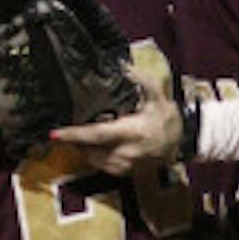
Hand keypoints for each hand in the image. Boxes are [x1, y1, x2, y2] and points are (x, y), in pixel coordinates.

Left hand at [50, 67, 180, 175]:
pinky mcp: (126, 173)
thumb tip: (125, 67)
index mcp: (130, 132)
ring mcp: (126, 165)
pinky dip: (93, 158)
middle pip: (89, 150)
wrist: (184, 144)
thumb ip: (143, 80)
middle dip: (73, 142)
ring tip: (75, 138)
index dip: (73, 134)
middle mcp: (126, 152)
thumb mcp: (159, 97)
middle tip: (62, 132)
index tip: (54, 133)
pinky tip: (91, 148)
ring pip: (94, 161)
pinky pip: (103, 167)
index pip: (96, 134)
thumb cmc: (169, 120)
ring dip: (82, 150)